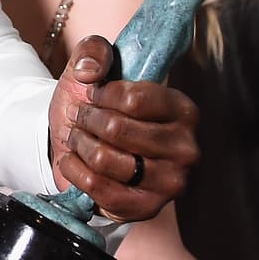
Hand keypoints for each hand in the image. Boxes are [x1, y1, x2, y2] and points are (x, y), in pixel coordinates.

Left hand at [48, 35, 199, 222]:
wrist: (83, 146)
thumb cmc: (95, 106)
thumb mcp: (92, 69)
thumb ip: (93, 51)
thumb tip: (90, 71)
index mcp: (182, 109)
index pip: (133, 99)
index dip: (101, 94)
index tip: (92, 93)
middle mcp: (185, 148)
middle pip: (116, 129)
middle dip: (86, 120)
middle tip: (78, 117)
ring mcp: (171, 182)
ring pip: (105, 159)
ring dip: (79, 144)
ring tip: (75, 137)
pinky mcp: (147, 208)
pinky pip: (98, 187)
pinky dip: (74, 169)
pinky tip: (72, 159)